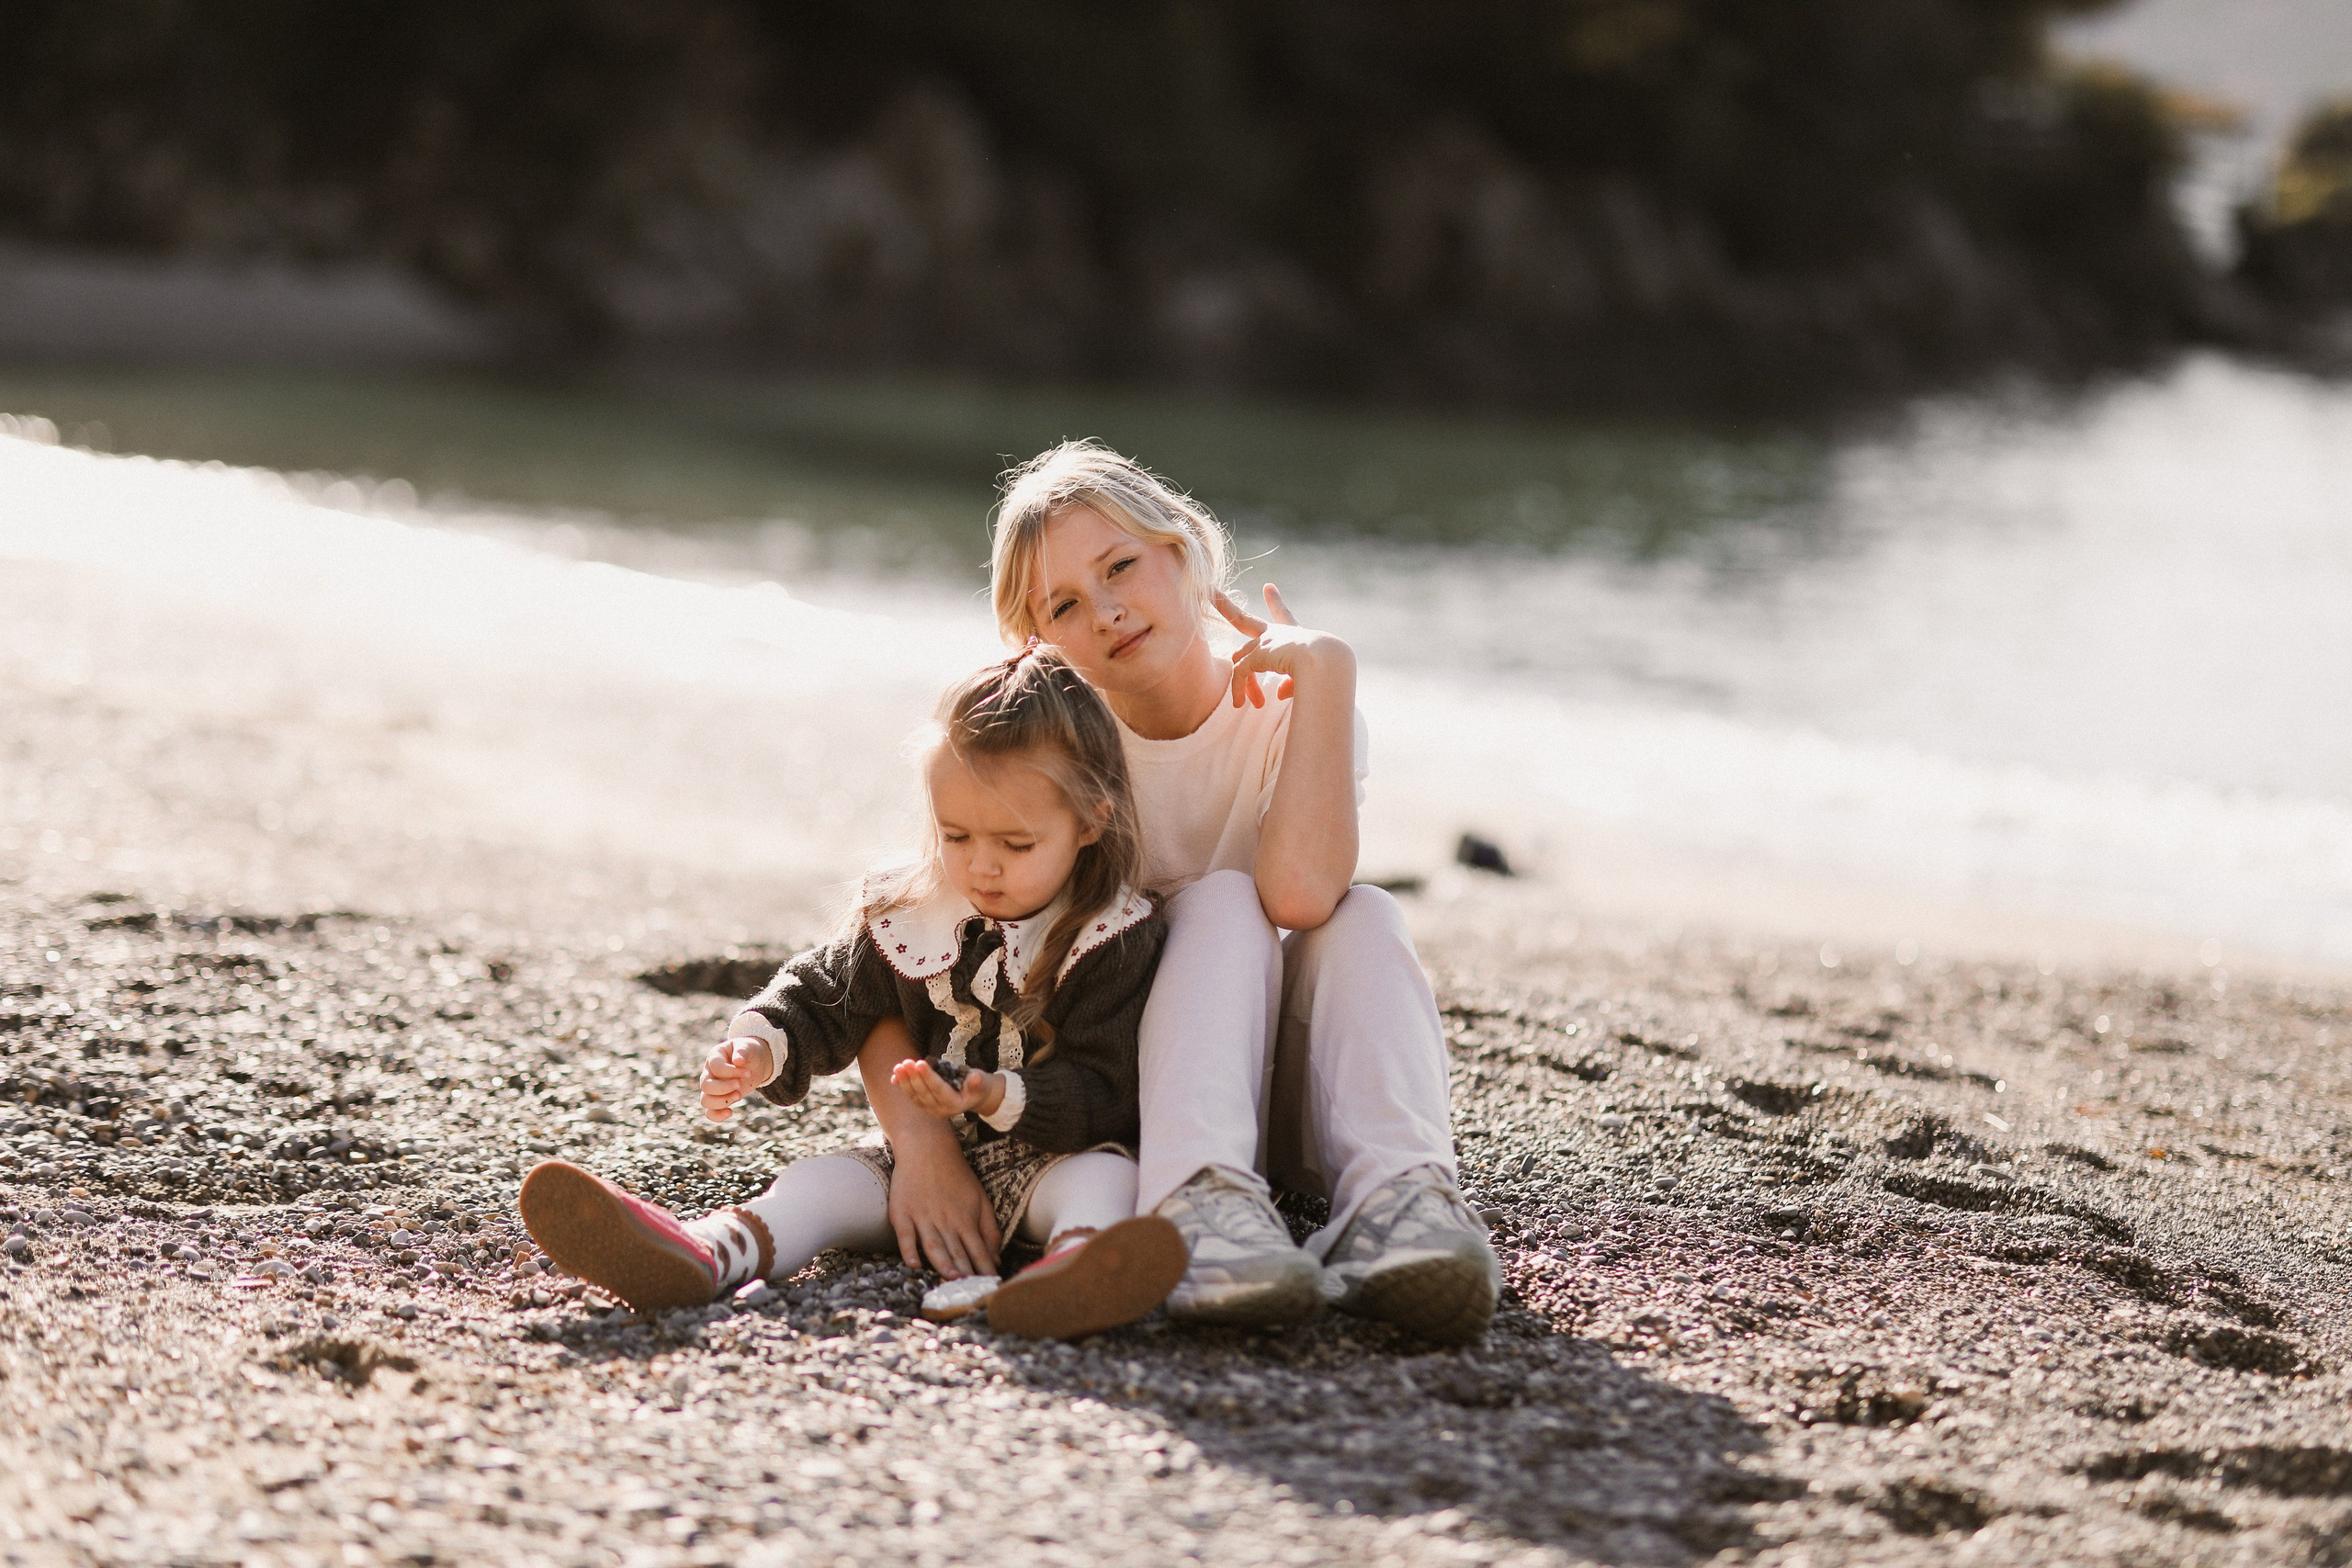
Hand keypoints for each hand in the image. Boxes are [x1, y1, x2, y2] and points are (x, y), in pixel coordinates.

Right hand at [698, 1036, 771, 1121]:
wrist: (755, 1061)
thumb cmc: (749, 1051)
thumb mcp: (748, 1046)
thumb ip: (742, 1051)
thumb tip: (738, 1061)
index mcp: (714, 1057)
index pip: (716, 1068)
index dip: (732, 1072)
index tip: (748, 1073)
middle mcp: (709, 1073)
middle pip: (706, 1086)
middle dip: (725, 1088)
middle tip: (740, 1084)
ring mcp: (712, 1087)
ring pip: (705, 1101)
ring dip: (722, 1101)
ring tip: (739, 1095)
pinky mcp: (719, 1099)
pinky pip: (710, 1112)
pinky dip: (717, 1116)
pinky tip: (730, 1112)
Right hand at [885, 1121, 1002, 1278]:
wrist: (927, 1148)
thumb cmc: (956, 1176)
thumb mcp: (980, 1199)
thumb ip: (989, 1229)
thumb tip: (996, 1259)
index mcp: (966, 1219)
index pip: (978, 1250)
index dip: (985, 1269)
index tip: (992, 1287)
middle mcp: (946, 1220)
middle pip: (957, 1251)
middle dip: (966, 1272)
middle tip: (972, 1291)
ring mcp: (923, 1216)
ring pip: (934, 1245)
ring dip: (943, 1263)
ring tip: (951, 1279)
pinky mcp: (902, 1212)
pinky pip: (905, 1234)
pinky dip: (909, 1250)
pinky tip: (914, 1264)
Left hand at [890, 1058, 1003, 1118]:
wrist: (975, 1097)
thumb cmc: (979, 1086)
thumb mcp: (982, 1082)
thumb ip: (978, 1081)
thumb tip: (976, 1077)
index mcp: (955, 1105)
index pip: (939, 1089)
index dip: (929, 1077)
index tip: (920, 1063)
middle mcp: (941, 1110)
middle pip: (924, 1093)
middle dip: (914, 1077)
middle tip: (907, 1062)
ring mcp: (931, 1109)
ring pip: (915, 1096)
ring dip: (905, 1081)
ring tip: (899, 1066)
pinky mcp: (925, 1105)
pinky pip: (912, 1096)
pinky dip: (903, 1086)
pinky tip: (894, 1076)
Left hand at [1214, 585, 1350, 708]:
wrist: (1328, 661)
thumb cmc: (1328, 669)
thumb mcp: (1309, 678)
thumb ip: (1292, 684)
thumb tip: (1278, 693)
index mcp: (1295, 636)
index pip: (1283, 617)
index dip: (1276, 603)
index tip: (1268, 587)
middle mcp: (1277, 634)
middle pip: (1245, 620)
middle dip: (1226, 607)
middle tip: (1212, 592)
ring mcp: (1265, 642)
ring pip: (1238, 656)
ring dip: (1237, 681)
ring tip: (1236, 700)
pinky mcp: (1257, 655)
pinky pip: (1240, 674)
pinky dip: (1239, 691)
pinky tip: (1239, 704)